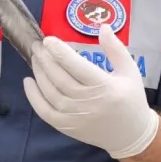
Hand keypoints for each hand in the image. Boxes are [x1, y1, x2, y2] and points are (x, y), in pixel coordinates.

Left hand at [23, 24, 159, 159]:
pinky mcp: (67, 127)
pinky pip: (45, 112)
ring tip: (35, 59)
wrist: (130, 134)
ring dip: (39, 74)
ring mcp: (76, 116)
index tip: (48, 40)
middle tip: (37, 46)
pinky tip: (29, 82)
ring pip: (50, 93)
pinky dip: (34, 97)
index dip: (59, 51)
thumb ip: (116, 48)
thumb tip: (102, 27)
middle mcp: (88, 102)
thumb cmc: (131, 99)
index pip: (76, 65)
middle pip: (59, 78)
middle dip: (45, 59)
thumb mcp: (130, 71)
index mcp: (105, 86)